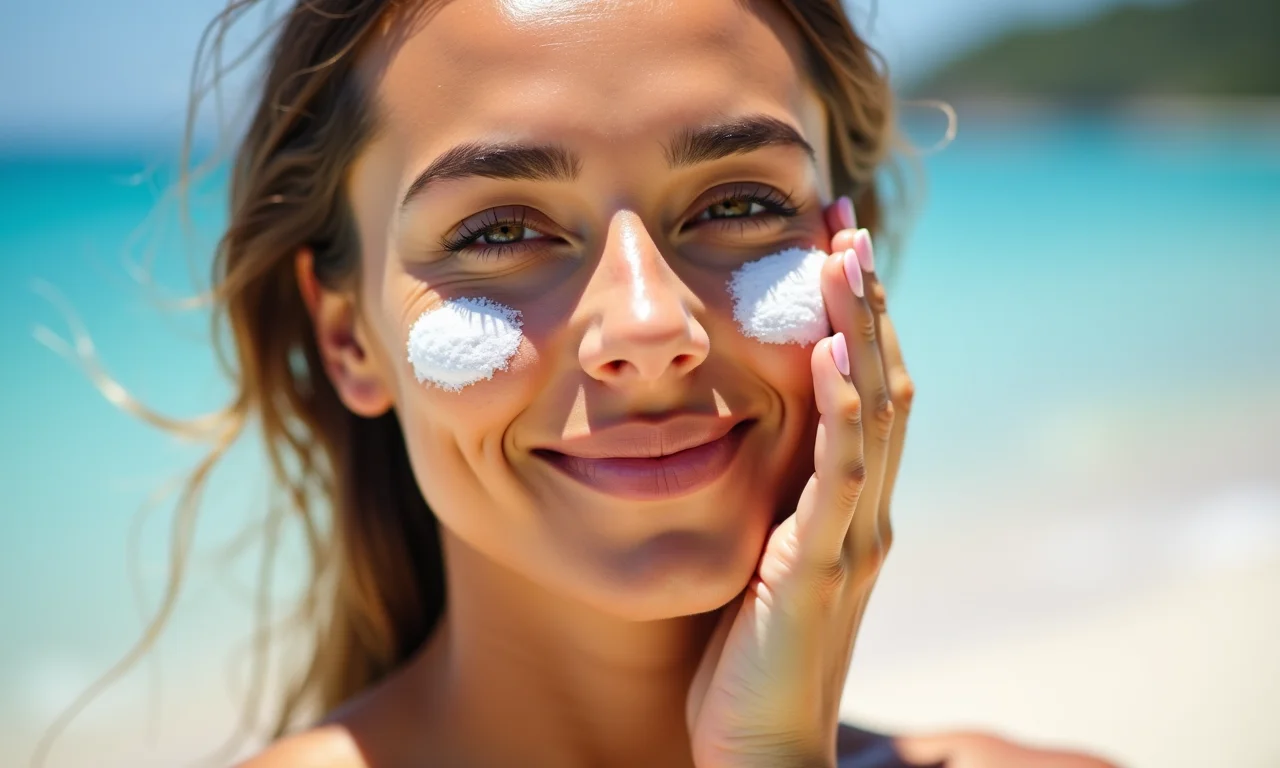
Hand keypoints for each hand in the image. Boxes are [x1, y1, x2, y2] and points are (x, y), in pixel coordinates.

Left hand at [686, 197, 913, 767]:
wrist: (760, 748)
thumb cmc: (748, 660)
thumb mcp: (762, 561)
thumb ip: (771, 505)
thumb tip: (745, 447)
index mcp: (848, 505)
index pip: (861, 389)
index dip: (851, 316)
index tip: (826, 246)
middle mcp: (867, 509)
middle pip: (880, 380)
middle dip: (861, 299)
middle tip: (839, 220)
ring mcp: (853, 534)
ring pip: (872, 411)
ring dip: (859, 328)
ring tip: (843, 255)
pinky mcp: (823, 564)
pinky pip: (840, 472)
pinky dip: (840, 407)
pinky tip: (828, 351)